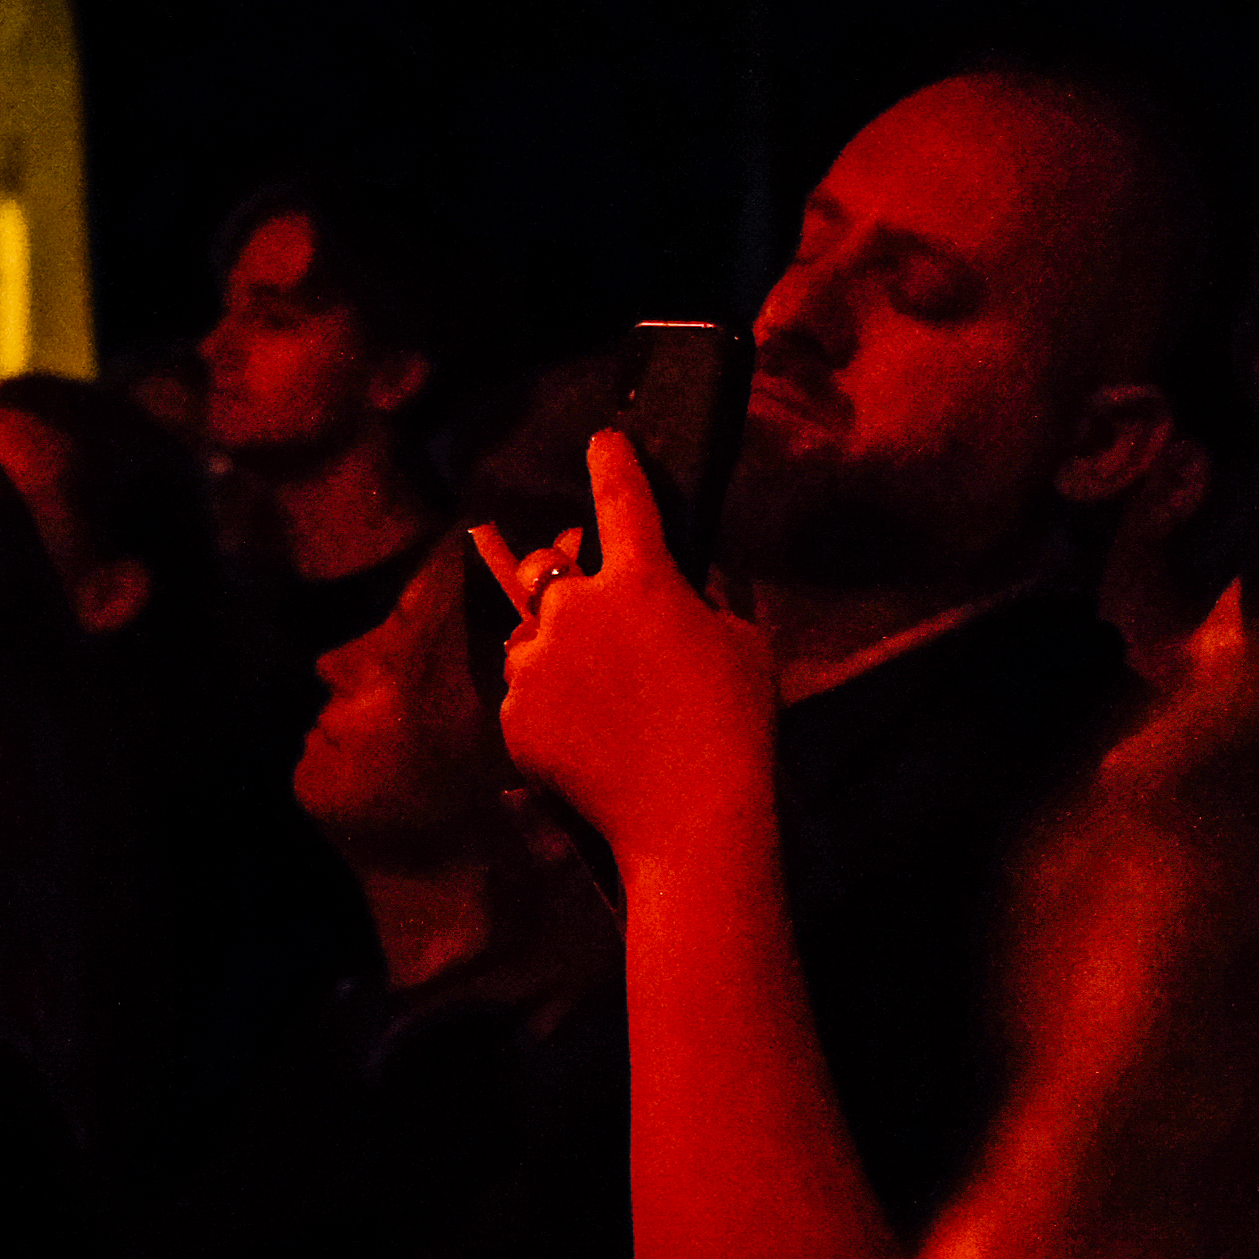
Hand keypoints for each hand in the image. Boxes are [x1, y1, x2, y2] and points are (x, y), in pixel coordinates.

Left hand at [482, 428, 788, 871]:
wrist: (688, 817)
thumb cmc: (735, 726)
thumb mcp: (744, 645)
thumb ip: (709, 602)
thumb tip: (687, 588)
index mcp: (642, 579)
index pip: (622, 498)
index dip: (611, 462)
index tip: (601, 441)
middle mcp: (575, 609)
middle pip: (545, 568)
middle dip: (562, 575)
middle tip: (589, 602)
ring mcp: (535, 662)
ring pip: (529, 636)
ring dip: (555, 649)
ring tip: (598, 696)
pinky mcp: (513, 713)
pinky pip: (524, 692)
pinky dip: (548, 704)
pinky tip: (587, 736)